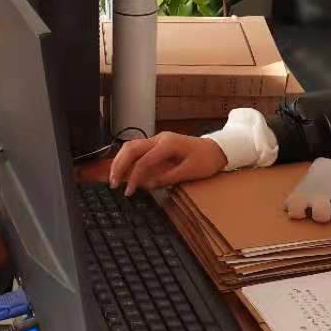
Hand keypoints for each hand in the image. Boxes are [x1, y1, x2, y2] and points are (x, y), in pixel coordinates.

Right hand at [108, 132, 226, 195]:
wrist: (217, 149)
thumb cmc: (206, 160)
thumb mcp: (190, 172)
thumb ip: (168, 177)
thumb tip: (148, 184)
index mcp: (168, 144)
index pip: (144, 160)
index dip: (135, 177)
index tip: (129, 191)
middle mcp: (159, 139)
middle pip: (131, 148)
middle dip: (119, 165)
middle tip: (113, 183)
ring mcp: (157, 140)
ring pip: (131, 146)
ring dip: (120, 161)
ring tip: (114, 178)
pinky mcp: (157, 145)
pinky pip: (138, 149)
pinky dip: (127, 160)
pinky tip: (122, 171)